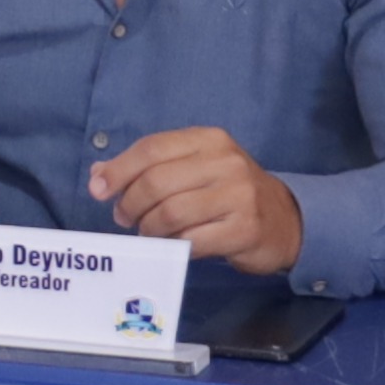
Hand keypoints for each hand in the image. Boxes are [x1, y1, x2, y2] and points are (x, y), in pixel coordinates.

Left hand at [89, 128, 304, 272]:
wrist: (286, 221)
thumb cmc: (228, 192)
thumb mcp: (193, 168)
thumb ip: (149, 168)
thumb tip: (98, 175)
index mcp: (208, 140)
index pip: (152, 149)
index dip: (119, 170)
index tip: (98, 189)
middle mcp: (226, 162)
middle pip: (157, 182)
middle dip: (130, 203)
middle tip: (124, 217)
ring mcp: (239, 196)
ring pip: (171, 213)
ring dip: (149, 227)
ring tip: (147, 232)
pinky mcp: (246, 230)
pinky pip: (193, 240)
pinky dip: (174, 244)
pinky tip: (173, 244)